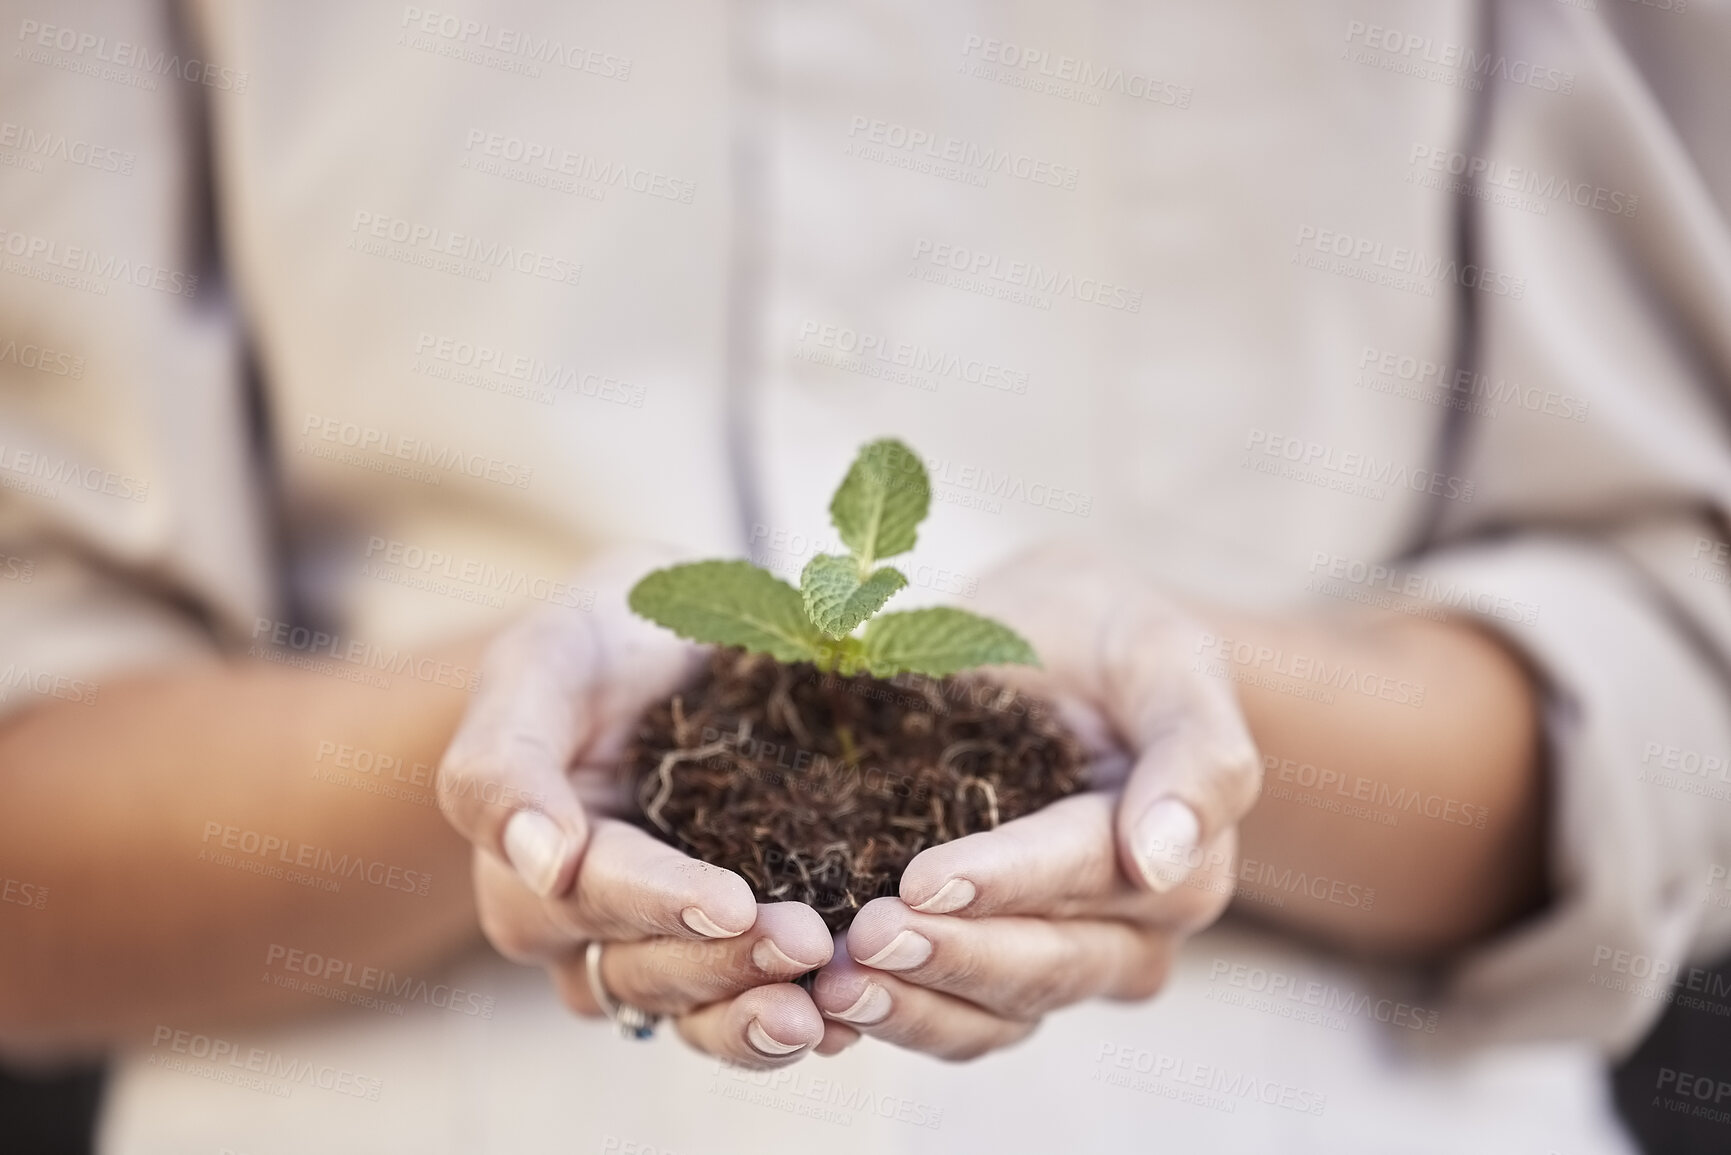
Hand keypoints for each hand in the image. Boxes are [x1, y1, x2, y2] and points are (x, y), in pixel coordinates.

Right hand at [437, 547, 850, 1065]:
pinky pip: (748, 1005)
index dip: (662, 901)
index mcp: (528, 863)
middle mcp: (585, 925)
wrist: (682, 632)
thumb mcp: (541, 664)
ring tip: (828, 1008)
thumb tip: (539, 863)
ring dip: (757, 1012)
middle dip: (725, 962)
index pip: (593, 892)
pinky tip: (852, 1018)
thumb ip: (509, 759)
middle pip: (645, 968)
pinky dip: (796, 1019)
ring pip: (694, 1009)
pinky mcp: (727, 951)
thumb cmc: (602, 638)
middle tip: (807, 943)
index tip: (733, 902)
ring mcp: (656, 946)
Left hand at [809, 542, 1260, 1058]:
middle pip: (1047, 963)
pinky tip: (829, 1002)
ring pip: (1000, 1011)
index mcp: (1184, 851)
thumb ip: (1192, 750)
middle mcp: (1134, 926)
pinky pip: (958, 1020)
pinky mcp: (1002, 977)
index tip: (923, 880)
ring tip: (837, 986)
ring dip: (917, 1004)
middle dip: (953, 954)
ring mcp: (1069, 961)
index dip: (1007, 881)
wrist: (1061, 648)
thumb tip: (1160, 858)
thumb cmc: (1111, 640)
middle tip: (865, 938)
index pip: (1089, 869)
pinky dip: (899, 1017)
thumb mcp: (1169, 657)